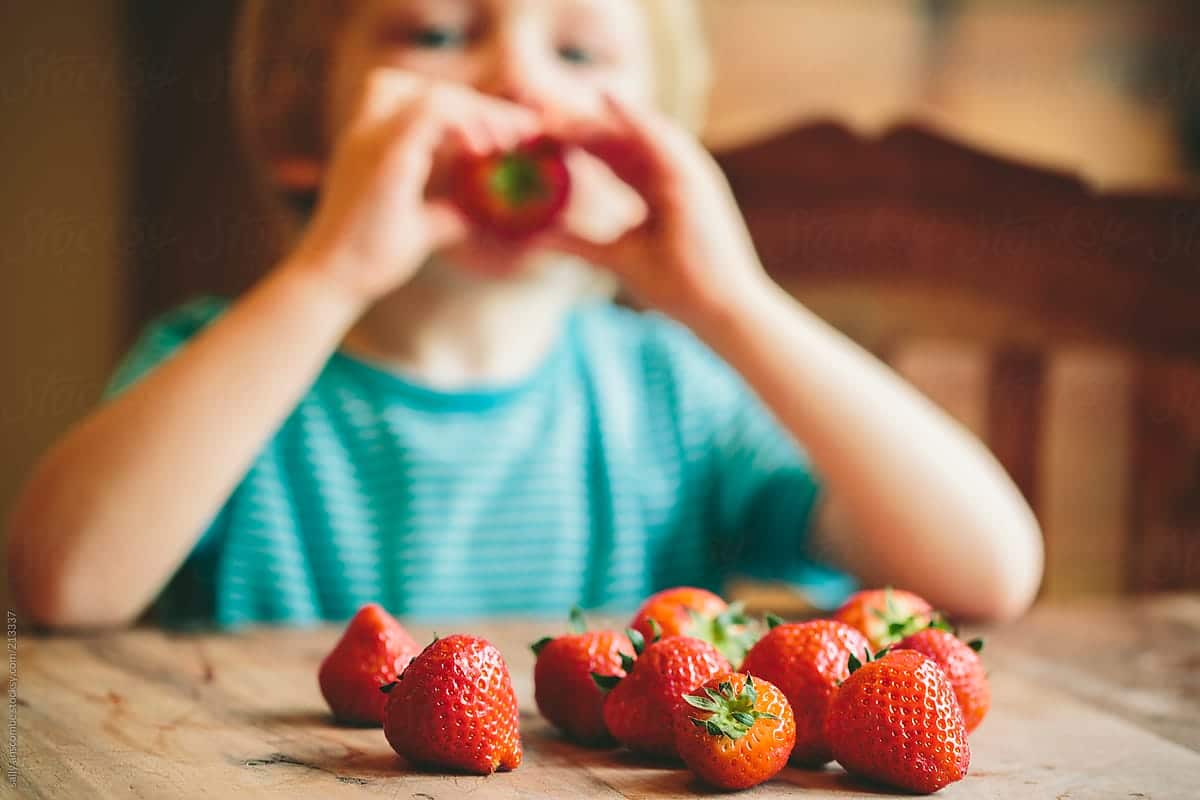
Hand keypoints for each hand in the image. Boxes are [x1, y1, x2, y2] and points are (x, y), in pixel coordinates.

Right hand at [288, 70, 540, 304]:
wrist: (334, 279)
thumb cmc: (371, 255)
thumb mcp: (424, 225)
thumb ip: (450, 210)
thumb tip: (487, 210)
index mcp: (375, 140)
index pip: (421, 97)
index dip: (467, 107)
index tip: (506, 134)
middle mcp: (369, 131)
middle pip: (431, 90)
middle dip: (483, 108)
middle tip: (521, 132)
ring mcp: (372, 139)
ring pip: (433, 96)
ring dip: (476, 112)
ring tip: (504, 142)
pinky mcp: (384, 158)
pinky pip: (428, 115)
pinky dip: (462, 124)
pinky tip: (482, 149)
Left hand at [544, 93, 771, 325]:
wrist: (718, 308)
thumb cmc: (677, 287)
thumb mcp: (617, 257)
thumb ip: (580, 243)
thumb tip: (539, 239)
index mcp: (658, 190)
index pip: (615, 156)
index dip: (580, 142)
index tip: (541, 134)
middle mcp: (673, 175)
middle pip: (624, 138)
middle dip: (585, 124)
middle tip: (543, 112)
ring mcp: (686, 174)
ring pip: (638, 130)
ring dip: (600, 115)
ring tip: (563, 102)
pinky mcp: (693, 180)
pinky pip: (660, 139)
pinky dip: (634, 118)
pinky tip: (606, 100)